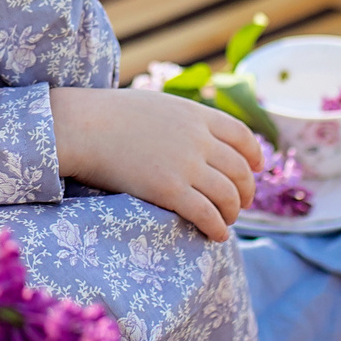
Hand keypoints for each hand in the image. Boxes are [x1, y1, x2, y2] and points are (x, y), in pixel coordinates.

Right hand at [50, 86, 261, 240]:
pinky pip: (207, 214)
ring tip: (226, 222)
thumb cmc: (110, 116)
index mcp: (196, 114)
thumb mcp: (157, 105)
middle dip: (246, 191)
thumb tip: (196, 136)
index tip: (258, 168)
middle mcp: (198, 139)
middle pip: (240, 170)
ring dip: (232, 213)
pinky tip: (216, 235)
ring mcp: (186, 165)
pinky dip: (217, 227)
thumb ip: (183, 120)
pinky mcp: (169, 190)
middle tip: (241, 203)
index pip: (242, 136)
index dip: (255, 155)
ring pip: (228, 196)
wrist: (82, 126)